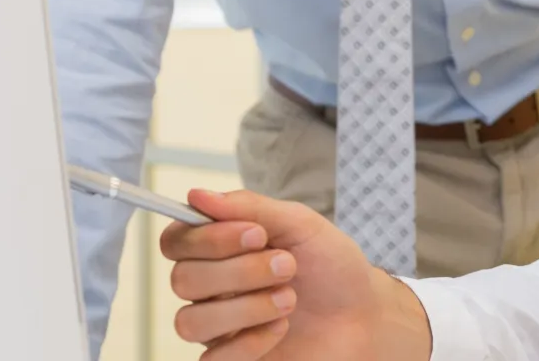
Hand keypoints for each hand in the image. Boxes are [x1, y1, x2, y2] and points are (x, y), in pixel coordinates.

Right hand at [160, 189, 430, 360]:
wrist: (363, 314)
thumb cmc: (331, 265)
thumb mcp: (300, 224)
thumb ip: (250, 207)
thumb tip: (198, 195)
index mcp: (221, 247)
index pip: (176, 241)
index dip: (207, 238)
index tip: (256, 234)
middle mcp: (211, 287)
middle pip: (182, 280)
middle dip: (240, 271)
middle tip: (287, 265)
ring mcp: (218, 326)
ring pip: (190, 322)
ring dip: (247, 307)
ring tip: (289, 298)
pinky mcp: (231, 360)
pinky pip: (213, 358)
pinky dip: (253, 340)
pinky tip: (282, 328)